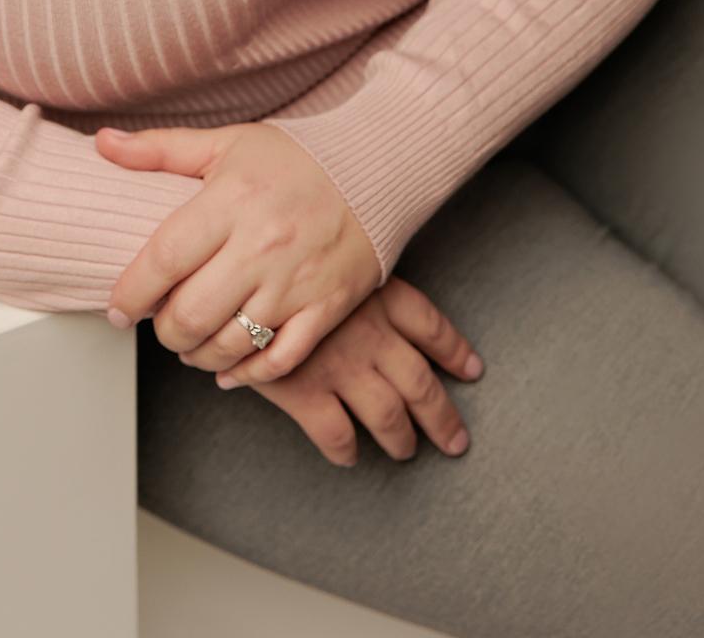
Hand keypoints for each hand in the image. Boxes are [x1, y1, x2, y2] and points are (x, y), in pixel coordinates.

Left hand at [97, 120, 382, 377]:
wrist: (375, 169)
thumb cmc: (295, 158)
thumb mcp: (227, 142)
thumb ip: (160, 149)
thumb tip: (101, 145)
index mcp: (231, 201)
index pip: (164, 259)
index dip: (131, 293)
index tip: (118, 308)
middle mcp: (261, 246)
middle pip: (192, 314)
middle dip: (164, 332)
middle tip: (159, 325)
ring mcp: (296, 282)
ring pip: (230, 344)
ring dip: (197, 355)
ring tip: (190, 343)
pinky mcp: (326, 308)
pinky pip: (280, 359)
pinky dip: (247, 374)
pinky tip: (228, 368)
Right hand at [213, 274, 483, 468]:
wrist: (232, 271)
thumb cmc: (279, 250)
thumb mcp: (326, 247)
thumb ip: (347, 272)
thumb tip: (356, 283)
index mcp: (380, 294)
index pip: (430, 326)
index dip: (454, 351)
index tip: (472, 369)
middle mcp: (370, 334)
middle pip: (421, 384)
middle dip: (442, 417)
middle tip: (455, 440)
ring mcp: (342, 366)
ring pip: (388, 417)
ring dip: (401, 440)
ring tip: (405, 451)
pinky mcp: (306, 393)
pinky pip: (337, 435)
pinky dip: (346, 451)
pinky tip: (348, 456)